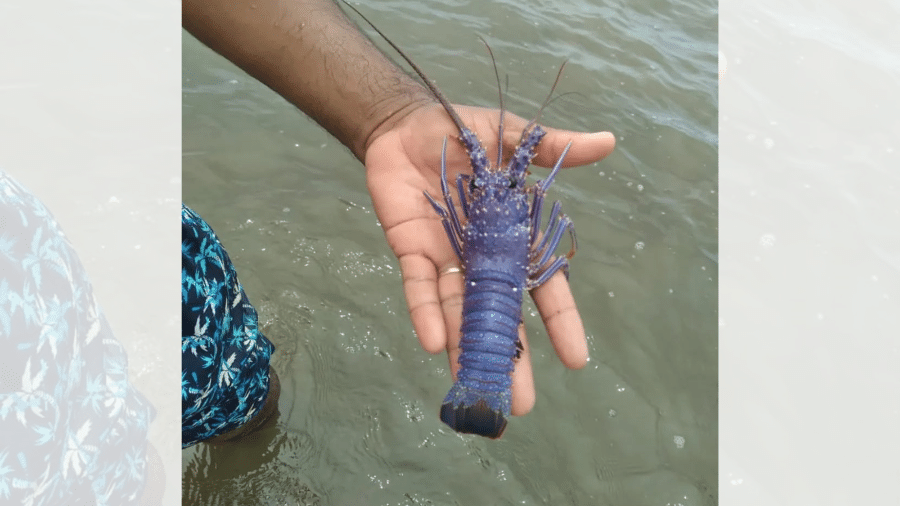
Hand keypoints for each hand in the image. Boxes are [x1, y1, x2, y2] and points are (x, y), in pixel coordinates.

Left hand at [365, 101, 615, 415]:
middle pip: (502, 316)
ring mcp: (448, 259)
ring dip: (469, 351)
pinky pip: (419, 289)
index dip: (560, 321)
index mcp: (515, 236)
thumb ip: (553, 148)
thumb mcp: (512, 138)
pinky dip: (426, 313)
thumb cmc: (462, 133)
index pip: (544, 286)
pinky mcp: (412, 251)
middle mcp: (484, 257)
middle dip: (511, 358)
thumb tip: (608, 140)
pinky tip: (435, 345)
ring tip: (477, 391)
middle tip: (520, 405)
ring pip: (461, 314)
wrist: (405, 124)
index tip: (577, 361)